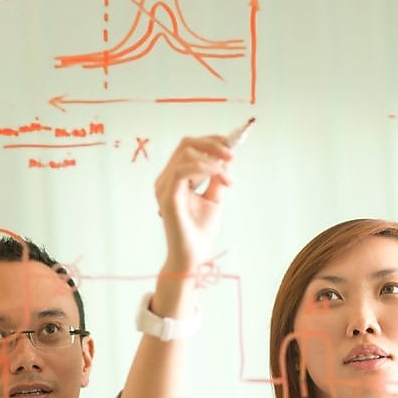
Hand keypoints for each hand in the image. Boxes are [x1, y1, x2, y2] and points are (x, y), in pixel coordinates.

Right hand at [153, 135, 233, 274]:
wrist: (194, 256)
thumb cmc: (201, 231)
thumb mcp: (214, 198)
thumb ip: (217, 177)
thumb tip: (225, 158)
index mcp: (175, 178)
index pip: (189, 148)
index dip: (211, 142)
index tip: (232, 147)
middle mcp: (166, 179)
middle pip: (186, 144)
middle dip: (213, 144)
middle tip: (232, 156)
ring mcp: (164, 186)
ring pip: (185, 152)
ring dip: (212, 158)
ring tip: (227, 175)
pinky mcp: (168, 196)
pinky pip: (182, 170)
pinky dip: (202, 166)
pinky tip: (217, 173)